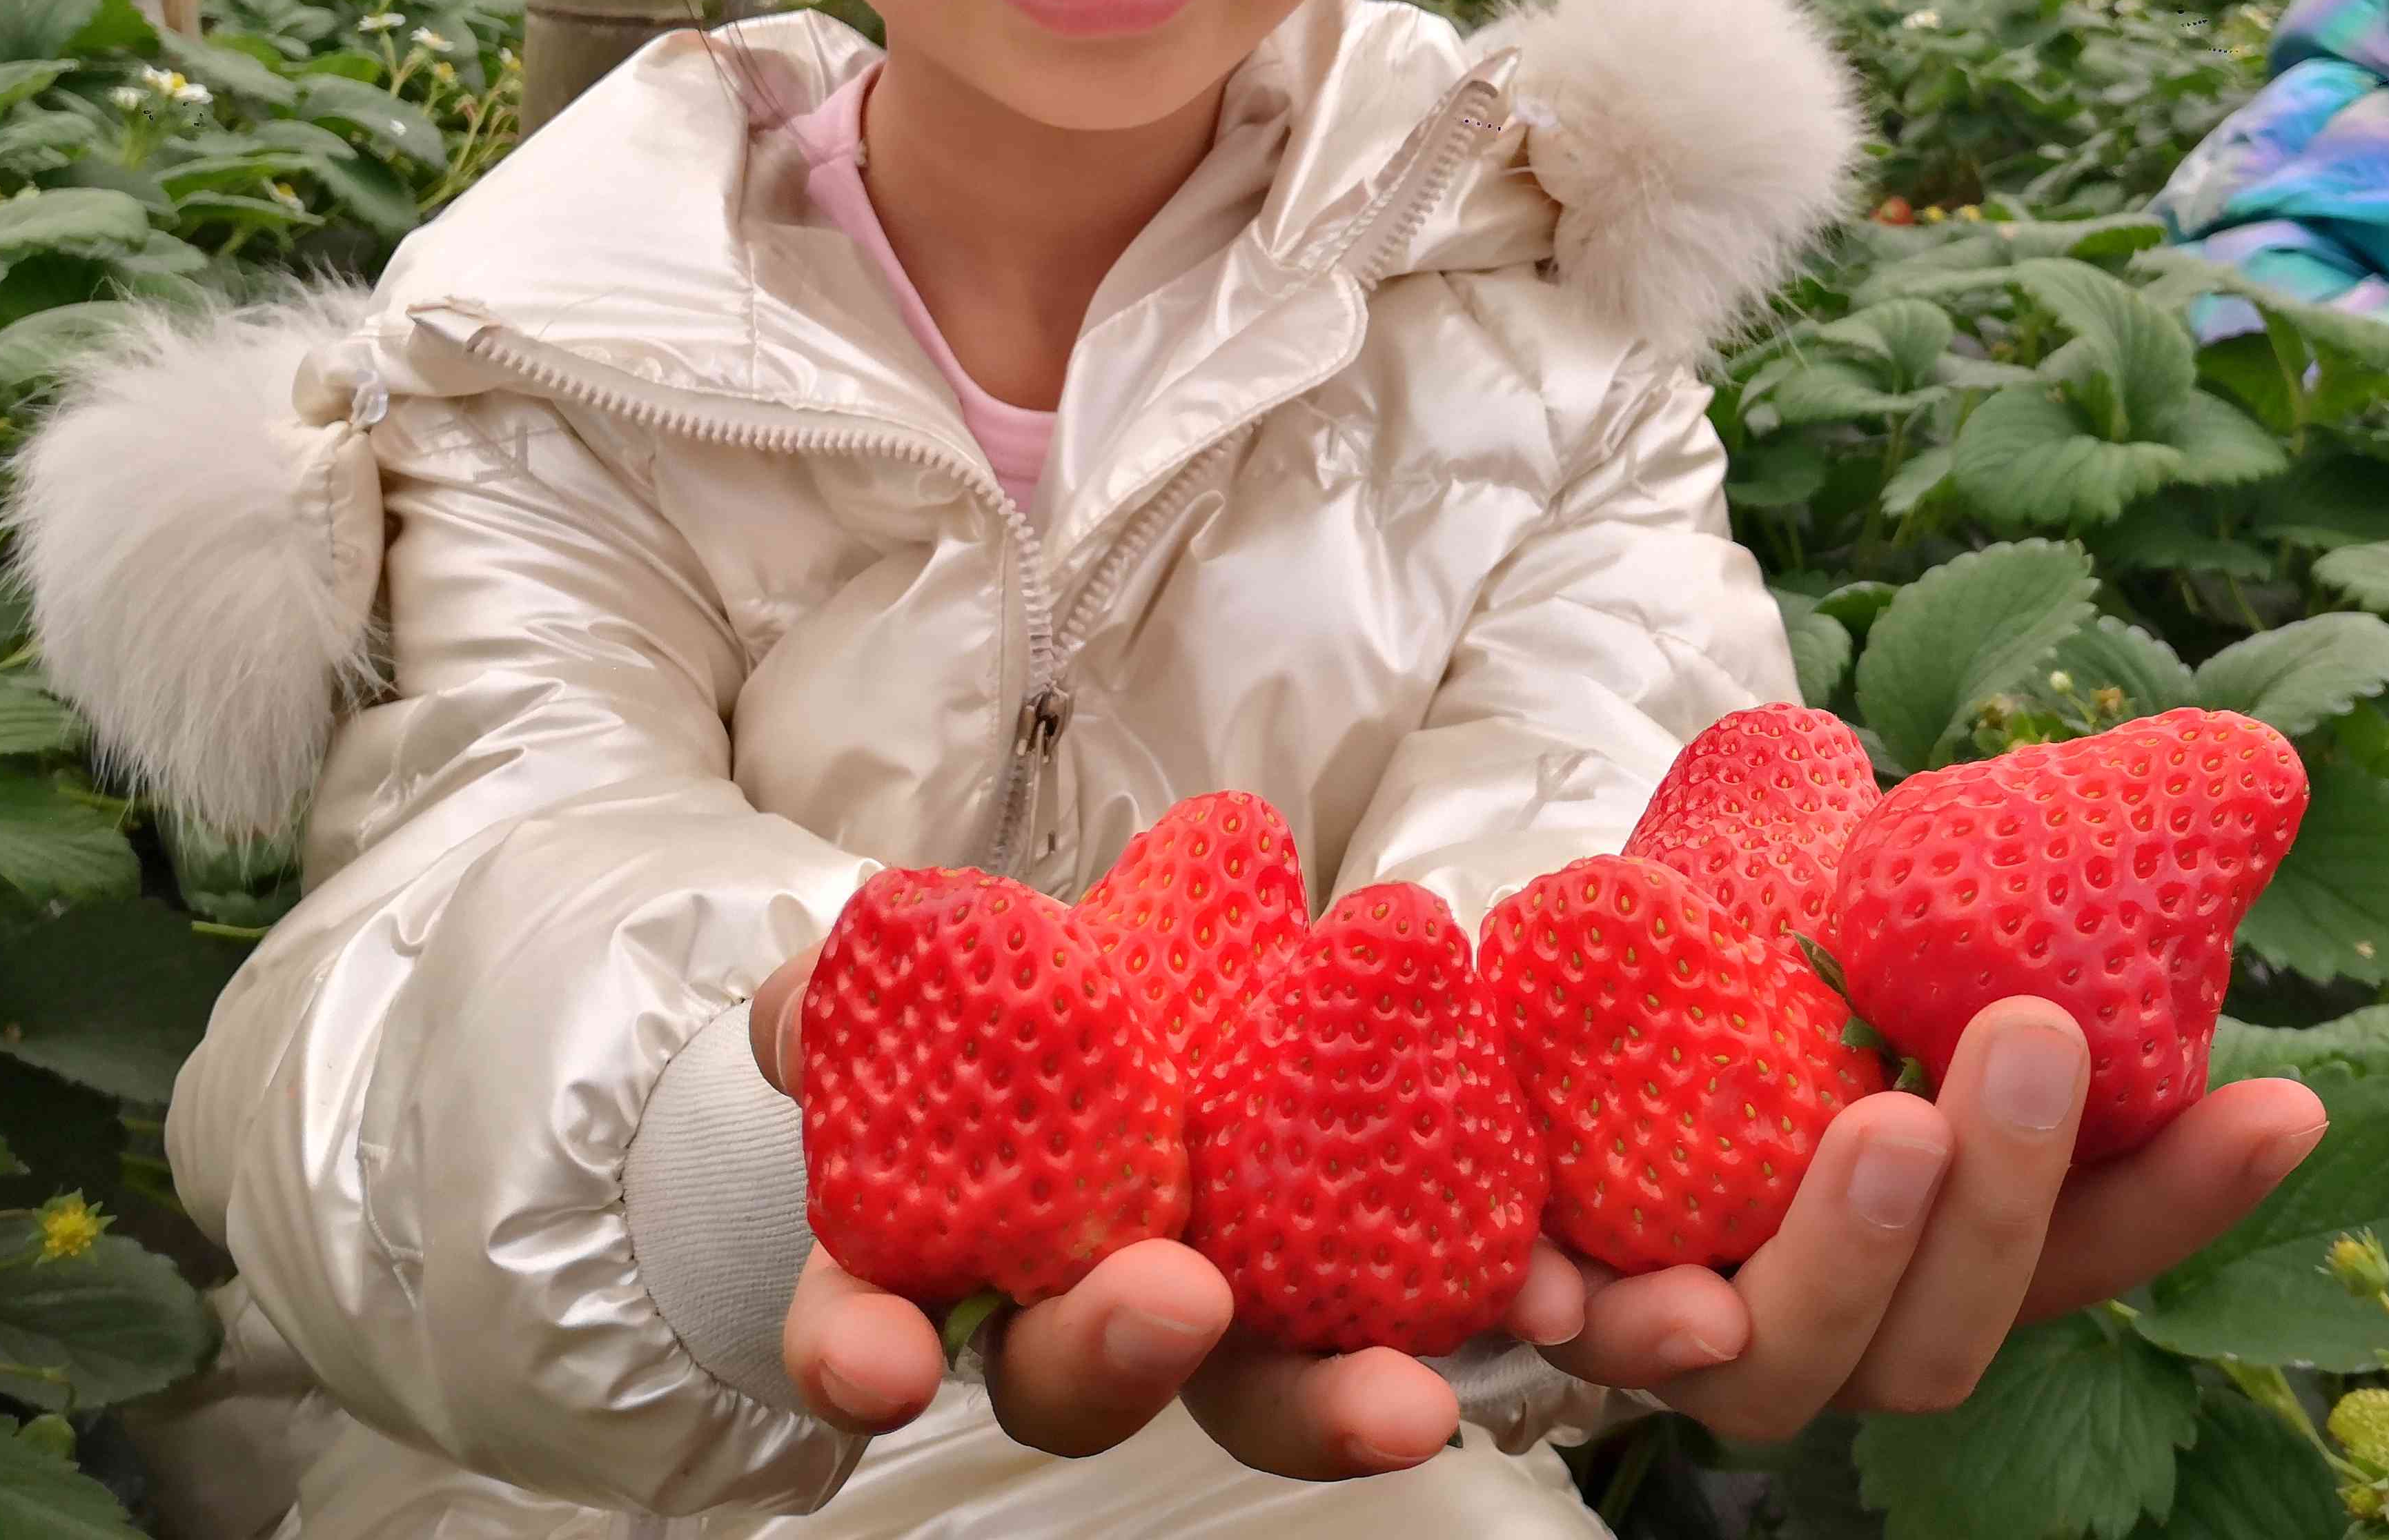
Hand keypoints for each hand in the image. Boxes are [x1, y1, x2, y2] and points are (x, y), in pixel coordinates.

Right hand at [751, 943, 1584, 1476]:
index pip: (888, 1328)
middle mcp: (1100, 1310)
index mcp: (962, 1255)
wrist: (1148, 999)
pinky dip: (1523, 1306)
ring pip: (1285, 1385)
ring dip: (1347, 1399)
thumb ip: (841, 994)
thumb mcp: (900, 988)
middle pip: (1101, 1380)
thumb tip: (805, 989)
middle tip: (1178, 1308)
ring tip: (1421, 1399)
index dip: (866, 1353)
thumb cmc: (985, 1013)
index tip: (877, 1374)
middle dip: (1128, 1360)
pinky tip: (1582, 1305)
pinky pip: (1455, 1299)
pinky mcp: (1395, 1261)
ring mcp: (1251, 1302)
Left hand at [1526, 999, 2326, 1439]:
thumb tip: (2154, 808)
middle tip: (2031, 1034)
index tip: (2278, 1103)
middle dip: (2004, 1196)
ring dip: (1845, 1258)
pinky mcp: (1554, 1304)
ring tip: (1884, 1126)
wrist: (1526, 1002)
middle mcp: (1829, 1327)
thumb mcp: (1854, 925)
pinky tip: (1568, 1278)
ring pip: (1776, 1368)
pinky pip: (1561, 1330)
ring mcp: (1689, 1340)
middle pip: (1940, 1342)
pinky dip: (1579, 1309)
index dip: (2185, 1200)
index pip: (2082, 1258)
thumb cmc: (1733, 968)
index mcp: (1929, 1252)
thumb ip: (1958, 922)